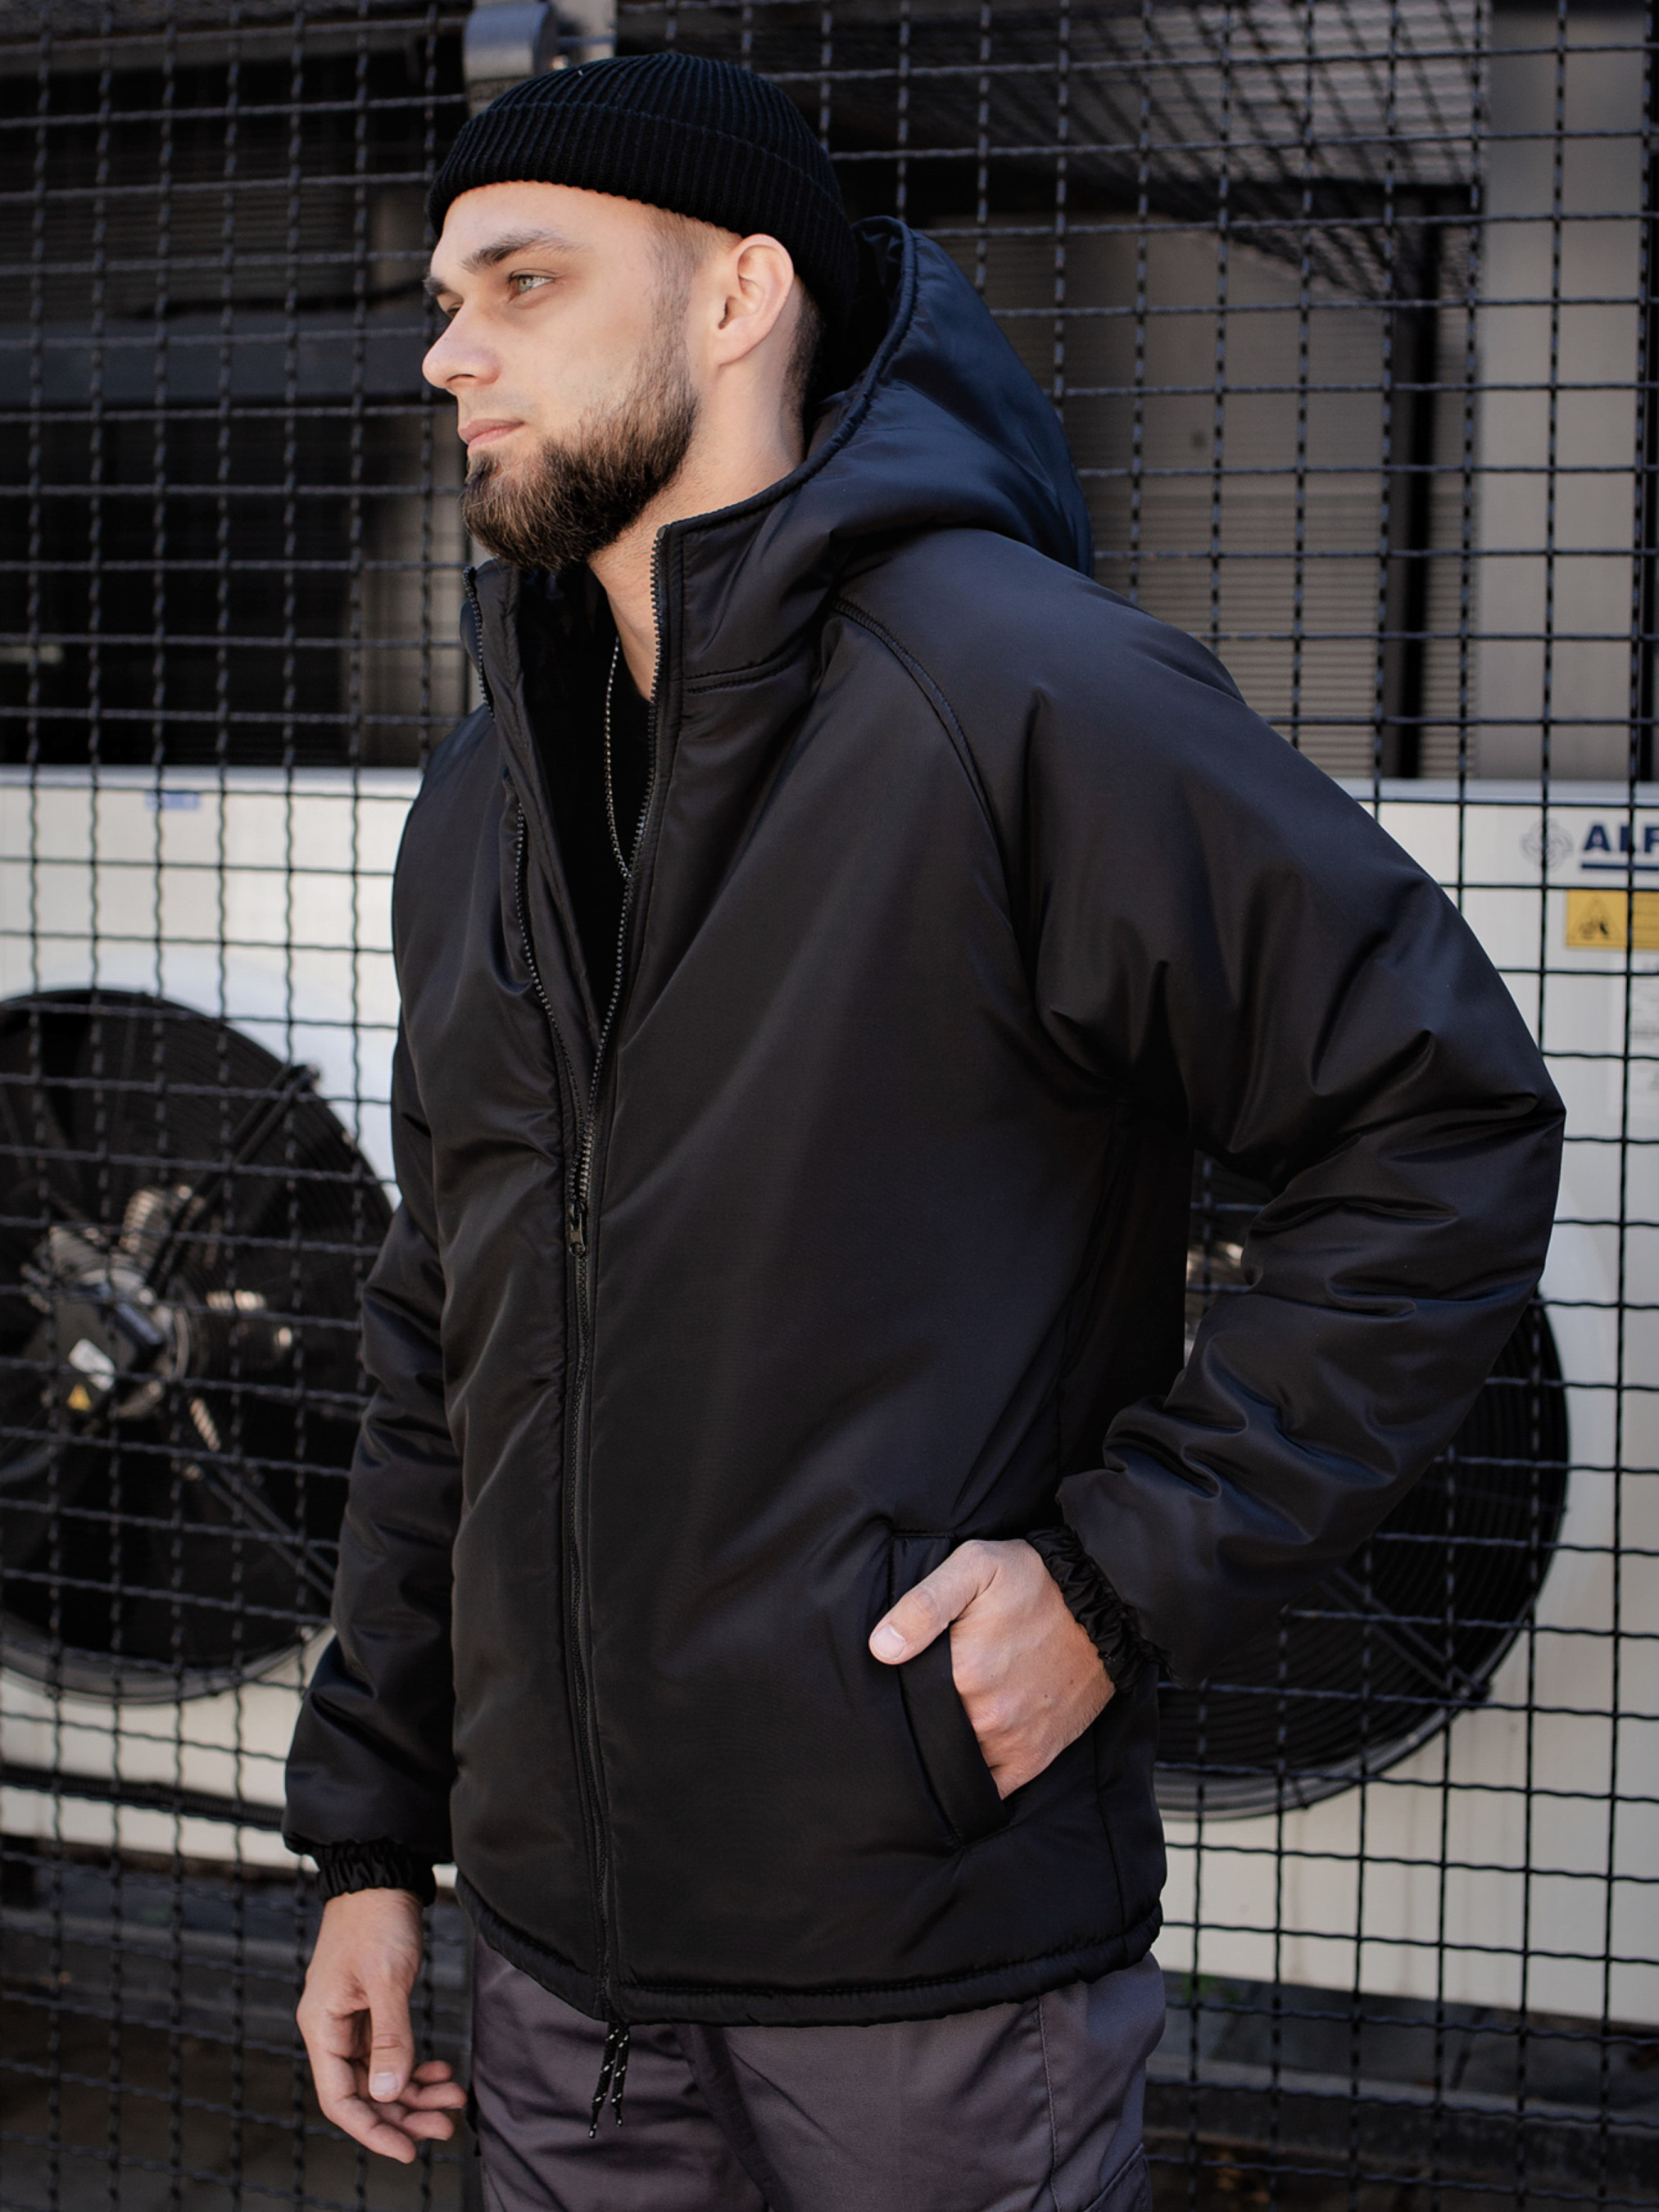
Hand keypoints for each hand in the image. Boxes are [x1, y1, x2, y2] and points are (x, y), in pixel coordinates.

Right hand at [297, 1888, 467, 2162]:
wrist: (381, 1875)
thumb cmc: (377, 1919)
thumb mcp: (387, 1978)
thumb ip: (389, 2036)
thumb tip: (387, 2091)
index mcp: (322, 2026)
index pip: (339, 2099)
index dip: (371, 2130)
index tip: (406, 2149)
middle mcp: (332, 2029)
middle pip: (364, 2092)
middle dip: (404, 2114)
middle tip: (445, 2126)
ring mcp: (352, 2020)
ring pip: (381, 2075)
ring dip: (415, 2091)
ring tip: (453, 2099)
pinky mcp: (372, 2008)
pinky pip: (390, 2052)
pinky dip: (415, 2065)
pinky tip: (441, 2071)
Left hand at [868, 1537, 1113, 1795]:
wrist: (1103, 1601)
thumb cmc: (1035, 1580)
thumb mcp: (975, 1567)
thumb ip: (923, 1605)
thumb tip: (881, 1648)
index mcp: (963, 1671)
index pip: (905, 1700)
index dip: (897, 1692)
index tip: (897, 1682)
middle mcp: (987, 1715)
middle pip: (928, 1733)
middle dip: (919, 1719)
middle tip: (921, 1698)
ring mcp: (1013, 1740)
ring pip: (956, 1761)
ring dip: (945, 1748)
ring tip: (943, 1722)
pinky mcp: (1035, 1755)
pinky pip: (992, 1786)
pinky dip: (975, 1777)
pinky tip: (966, 1755)